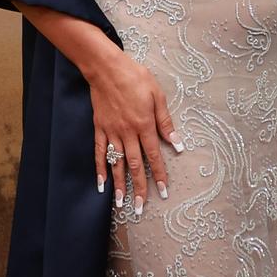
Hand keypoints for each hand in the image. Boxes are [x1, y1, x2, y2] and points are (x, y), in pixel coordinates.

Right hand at [88, 49, 179, 214]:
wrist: (106, 68)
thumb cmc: (135, 77)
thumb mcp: (157, 95)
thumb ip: (165, 121)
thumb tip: (177, 142)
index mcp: (144, 125)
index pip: (154, 156)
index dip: (158, 175)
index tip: (163, 192)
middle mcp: (128, 133)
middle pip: (135, 166)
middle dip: (139, 188)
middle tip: (140, 208)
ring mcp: (112, 132)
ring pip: (116, 163)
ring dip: (119, 184)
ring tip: (121, 203)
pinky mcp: (99, 128)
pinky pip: (99, 152)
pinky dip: (100, 168)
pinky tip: (101, 183)